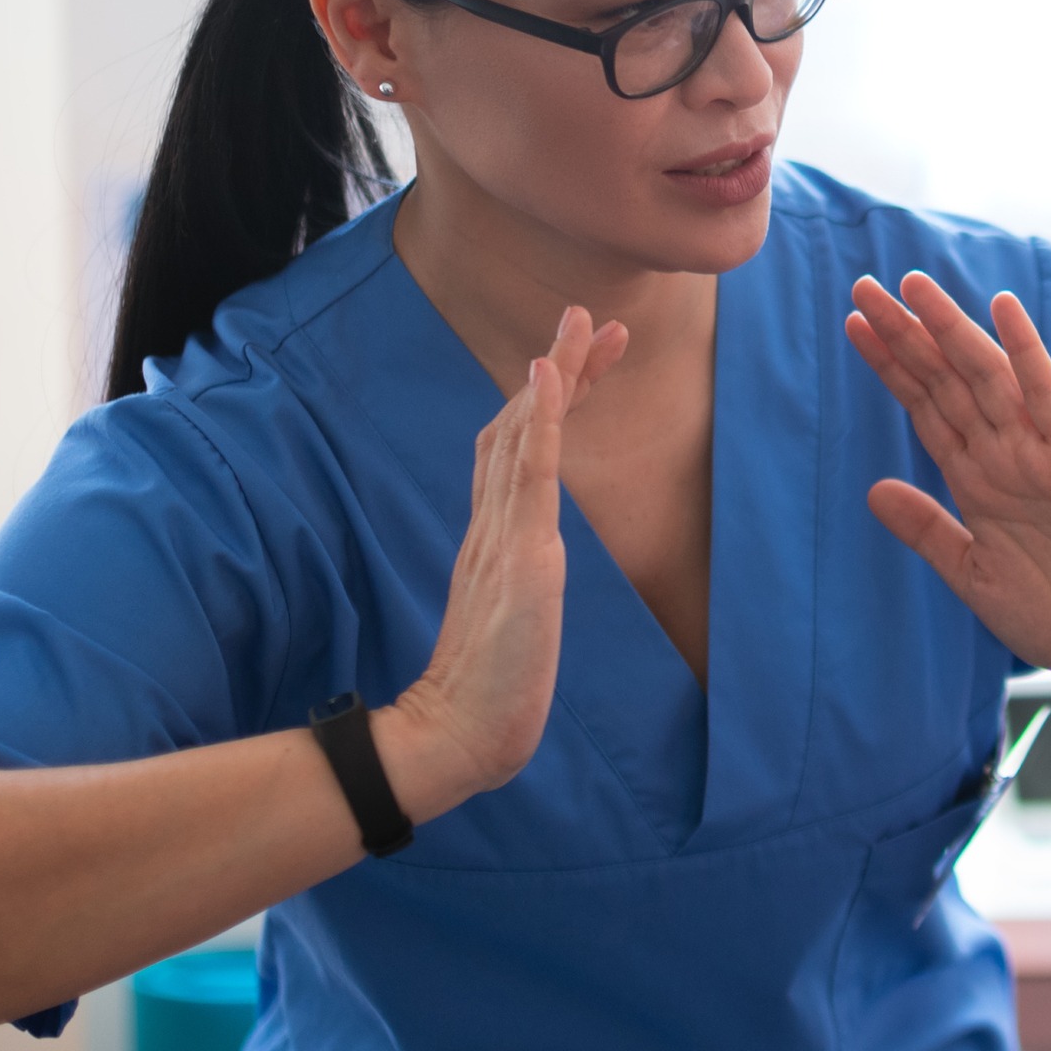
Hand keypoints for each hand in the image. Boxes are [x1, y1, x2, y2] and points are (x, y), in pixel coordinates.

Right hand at [379, 308, 627, 816]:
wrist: (458, 734)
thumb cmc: (490, 691)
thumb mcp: (515, 623)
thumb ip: (519, 588)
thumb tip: (532, 574)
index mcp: (496, 539)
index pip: (519, 451)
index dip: (548, 402)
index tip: (582, 361)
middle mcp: (494, 524)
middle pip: (521, 425)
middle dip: (559, 369)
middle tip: (592, 317)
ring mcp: (503, 534)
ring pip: (523, 433)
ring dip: (554, 373)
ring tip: (580, 323)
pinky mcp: (516, 553)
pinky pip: (527, 471)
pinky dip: (538, 417)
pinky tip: (547, 373)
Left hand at [846, 272, 1050, 670]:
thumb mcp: (971, 573)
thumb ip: (927, 530)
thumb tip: (872, 490)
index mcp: (976, 479)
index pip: (925, 406)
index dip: (891, 364)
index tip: (854, 322)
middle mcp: (1004, 453)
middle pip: (944, 380)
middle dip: (905, 334)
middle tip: (864, 284)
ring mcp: (1040, 450)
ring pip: (984, 375)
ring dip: (948, 328)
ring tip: (912, 285)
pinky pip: (1046, 394)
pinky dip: (1026, 349)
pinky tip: (1002, 307)